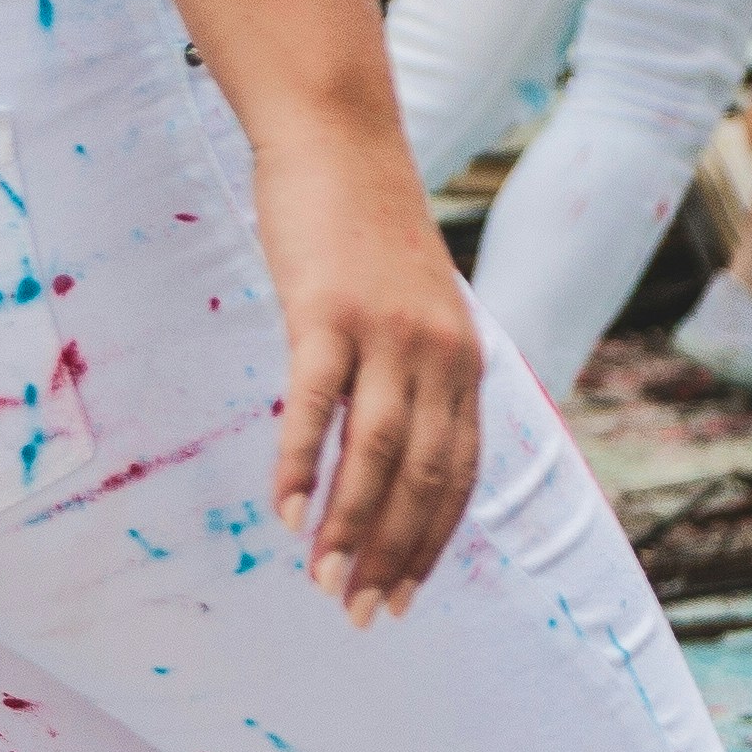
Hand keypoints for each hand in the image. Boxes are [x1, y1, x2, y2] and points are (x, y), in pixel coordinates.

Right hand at [256, 136, 484, 622]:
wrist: (338, 136)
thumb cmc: (364, 229)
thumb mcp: (412, 309)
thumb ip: (412, 376)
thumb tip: (390, 453)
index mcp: (464, 363)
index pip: (459, 477)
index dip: (432, 545)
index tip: (403, 599)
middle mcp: (439, 354)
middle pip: (422, 478)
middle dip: (393, 556)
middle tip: (360, 616)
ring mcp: (386, 332)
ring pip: (377, 454)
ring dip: (350, 528)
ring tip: (323, 582)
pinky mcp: (328, 311)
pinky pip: (316, 405)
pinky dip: (303, 465)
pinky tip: (287, 513)